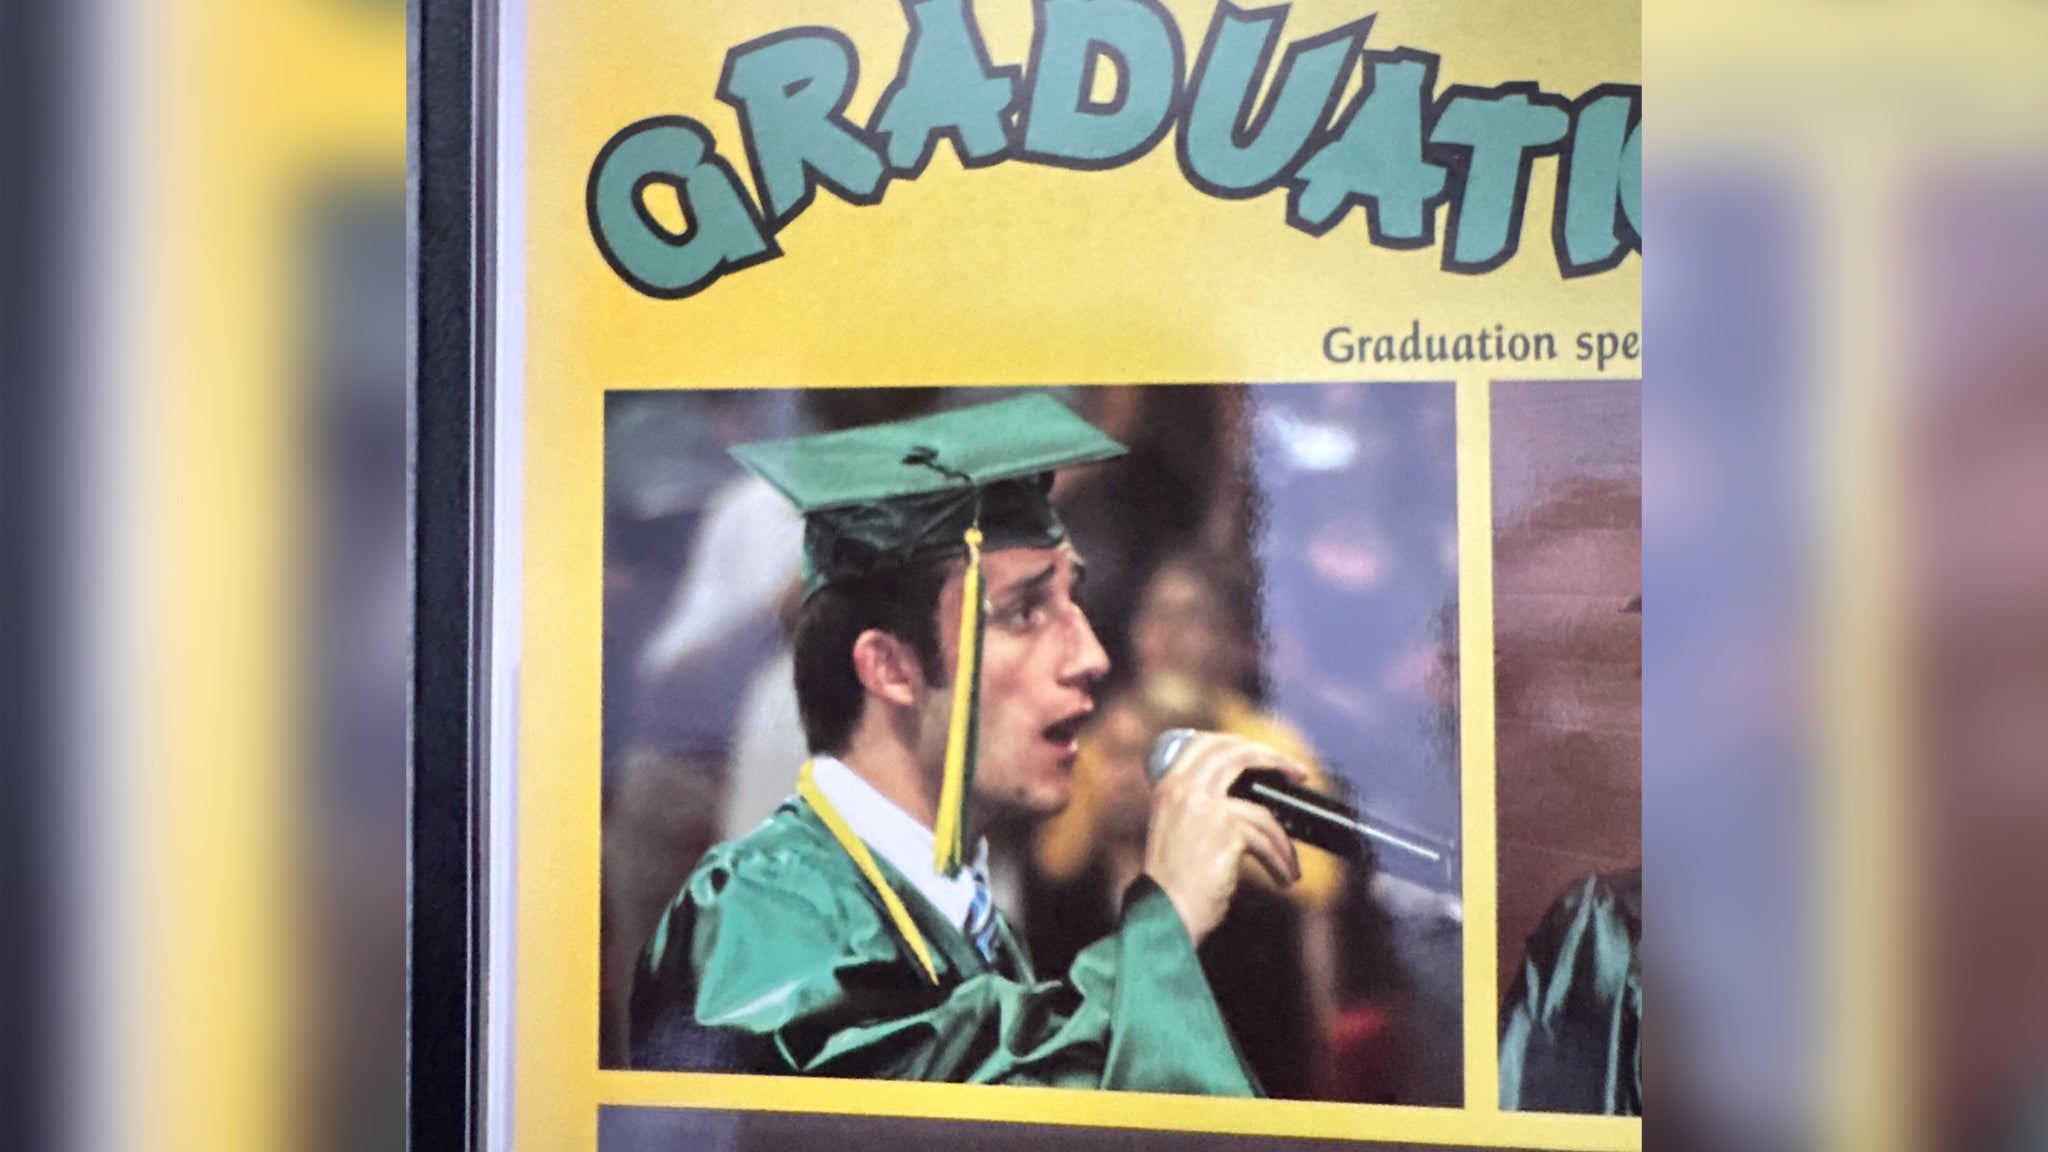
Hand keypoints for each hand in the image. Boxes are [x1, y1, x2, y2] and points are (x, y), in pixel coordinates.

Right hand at [1141, 731, 1307, 944]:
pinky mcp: (1226, 830)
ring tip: (1288, 865)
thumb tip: (1247, 801)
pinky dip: (1280, 860)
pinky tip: (1284, 878)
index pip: (1206, 744)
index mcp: (1168, 786)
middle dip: (1275, 760)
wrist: (1164, 915)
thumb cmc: (1173, 885)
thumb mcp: (1177, 832)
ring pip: (1261, 811)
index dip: (1241, 744)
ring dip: (1283, 842)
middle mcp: (1184, 789)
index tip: (1266, 755)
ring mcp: (1205, 807)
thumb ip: (1200, 809)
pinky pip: (1266, 839)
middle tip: (1298, 774)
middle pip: (1237, 756)